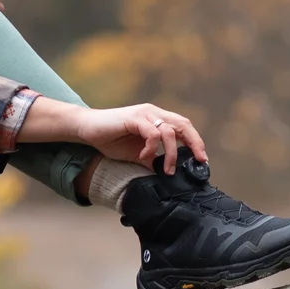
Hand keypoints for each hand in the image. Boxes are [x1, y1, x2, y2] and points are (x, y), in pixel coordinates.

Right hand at [49, 101, 206, 172]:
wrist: (87, 129)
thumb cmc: (111, 139)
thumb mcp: (137, 155)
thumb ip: (152, 161)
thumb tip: (167, 175)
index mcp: (158, 119)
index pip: (184, 127)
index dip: (195, 142)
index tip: (201, 160)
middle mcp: (154, 113)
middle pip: (184, 124)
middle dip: (195, 143)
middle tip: (198, 161)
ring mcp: (144, 114)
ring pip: (170, 132)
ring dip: (171, 153)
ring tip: (166, 170)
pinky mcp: (133, 119)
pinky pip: (152, 133)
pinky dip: (151, 148)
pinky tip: (143, 157)